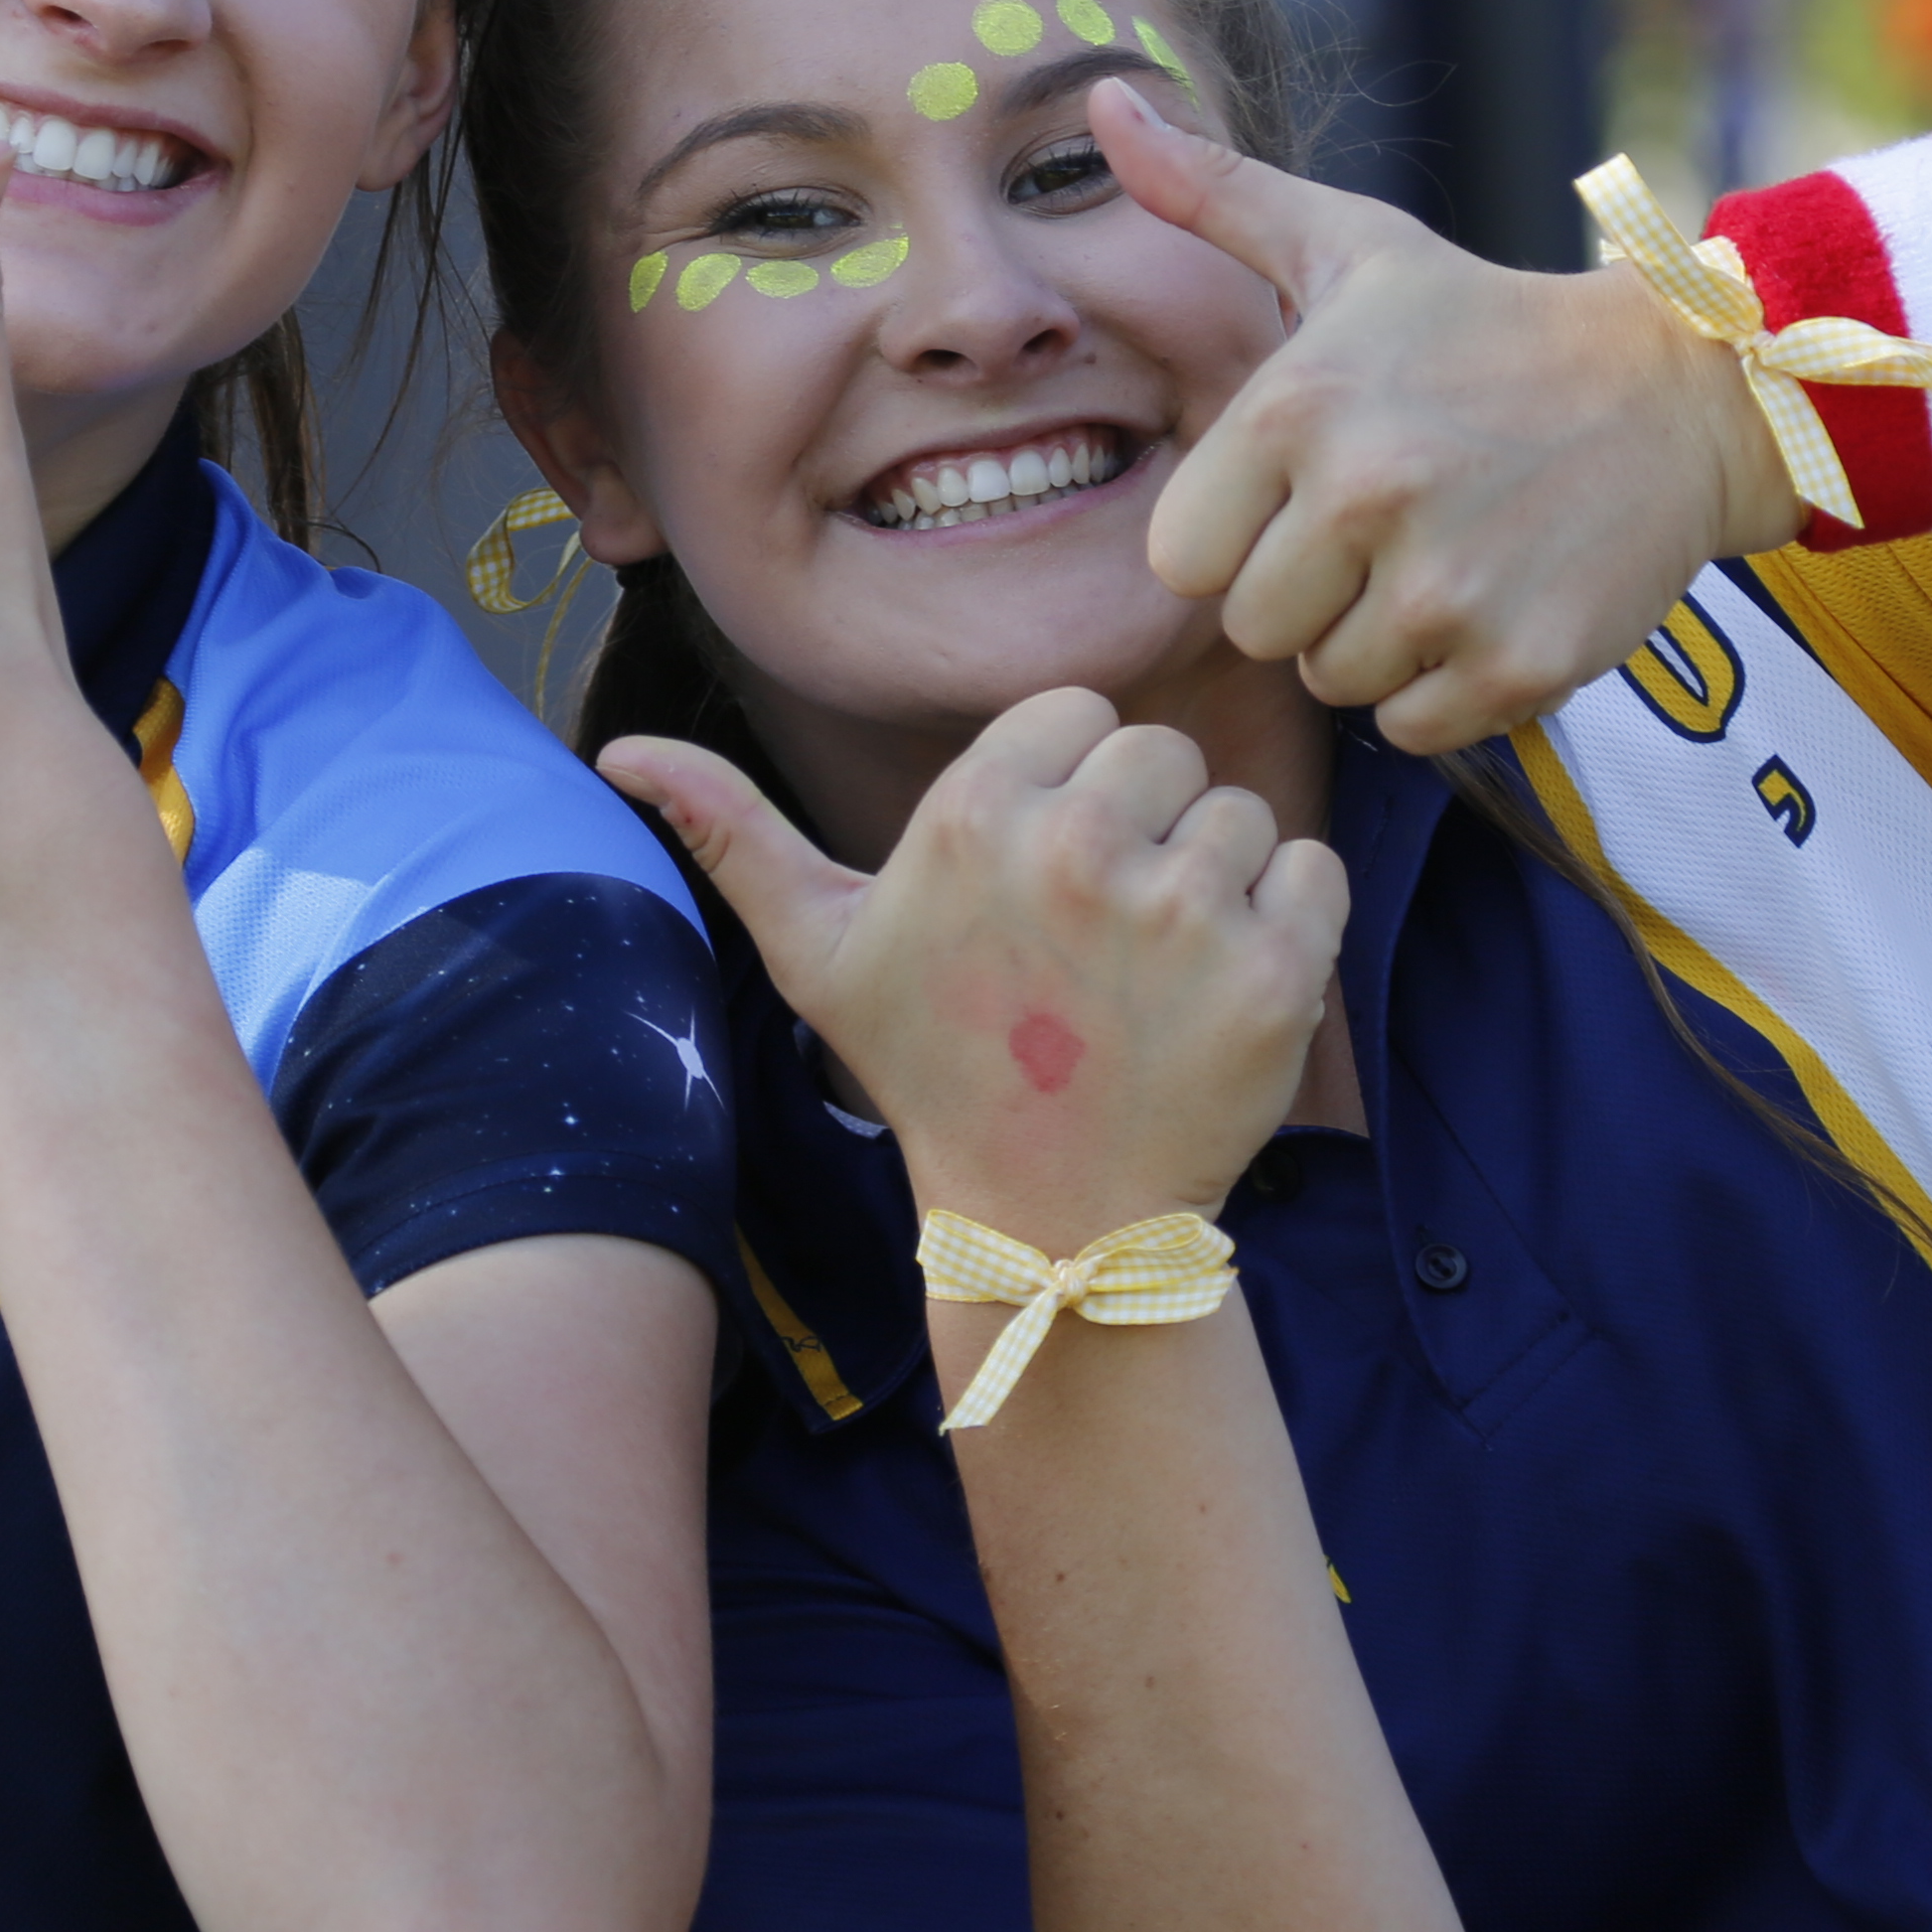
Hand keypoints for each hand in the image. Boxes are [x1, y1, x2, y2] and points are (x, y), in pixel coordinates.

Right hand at [603, 690, 1342, 1258]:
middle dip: (1144, 829)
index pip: (1078, 713)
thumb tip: (614, 747)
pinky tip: (1221, 994)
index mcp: (974, 811)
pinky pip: (1316, 870)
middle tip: (1098, 941)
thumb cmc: (934, 1066)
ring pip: (1241, 814)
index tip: (1040, 883)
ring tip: (1153, 978)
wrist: (1051, 1218)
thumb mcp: (819, 951)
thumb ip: (732, 833)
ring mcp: (1183, 910)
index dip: (1069, 790)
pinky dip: (1290, 924)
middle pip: (1163, 753)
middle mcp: (1076, 845)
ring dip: (1216, 883)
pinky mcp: (1276, 971)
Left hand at [1103, 83, 1772, 753]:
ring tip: (1438, 556)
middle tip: (1382, 527)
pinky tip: (1487, 603)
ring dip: (1372, 640)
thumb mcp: (1348, 245)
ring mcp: (1448, 590)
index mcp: (1299, 409)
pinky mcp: (1520, 663)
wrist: (1680, 393)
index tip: (1301, 493)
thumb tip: (1100, 99)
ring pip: (1333, 681)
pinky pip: (1414, 726)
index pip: (1182, 557)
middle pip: (1255, 628)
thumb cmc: (1486, 322)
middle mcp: (1366, 500)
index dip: (1235, 534)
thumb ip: (1209, 191)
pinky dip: (1443, 686)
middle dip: (1304, 591)